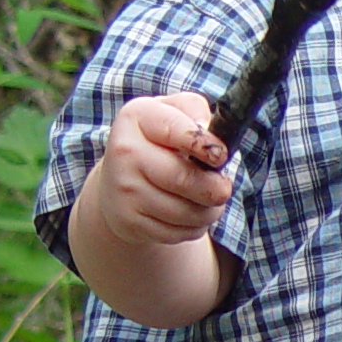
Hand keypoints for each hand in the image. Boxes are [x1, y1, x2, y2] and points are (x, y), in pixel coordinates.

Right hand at [83, 93, 233, 246]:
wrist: (118, 181)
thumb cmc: (158, 142)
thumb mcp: (173, 112)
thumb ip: (194, 109)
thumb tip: (207, 129)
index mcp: (137, 117)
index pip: (177, 130)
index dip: (206, 146)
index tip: (222, 156)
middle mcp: (125, 152)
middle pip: (183, 178)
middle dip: (216, 187)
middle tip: (223, 187)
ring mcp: (124, 189)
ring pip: (187, 211)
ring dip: (210, 210)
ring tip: (208, 200)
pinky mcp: (128, 221)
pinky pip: (178, 232)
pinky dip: (194, 227)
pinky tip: (189, 214)